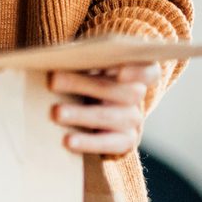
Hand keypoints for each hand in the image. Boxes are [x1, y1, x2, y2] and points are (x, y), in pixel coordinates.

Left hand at [46, 62, 161, 155]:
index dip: (136, 71)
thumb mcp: (89, 61)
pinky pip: (110, 144)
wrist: (90, 106)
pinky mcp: (125, 141)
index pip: (148, 70)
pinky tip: (68, 140)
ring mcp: (133, 119)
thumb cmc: (86, 73)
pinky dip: (88, 142)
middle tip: (53, 80)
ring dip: (83, 114)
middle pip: (122, 91)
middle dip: (86, 84)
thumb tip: (60, 58)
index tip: (117, 70)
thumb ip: (84, 58)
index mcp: (136, 69)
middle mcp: (138, 94)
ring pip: (113, 116)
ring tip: (57, 112)